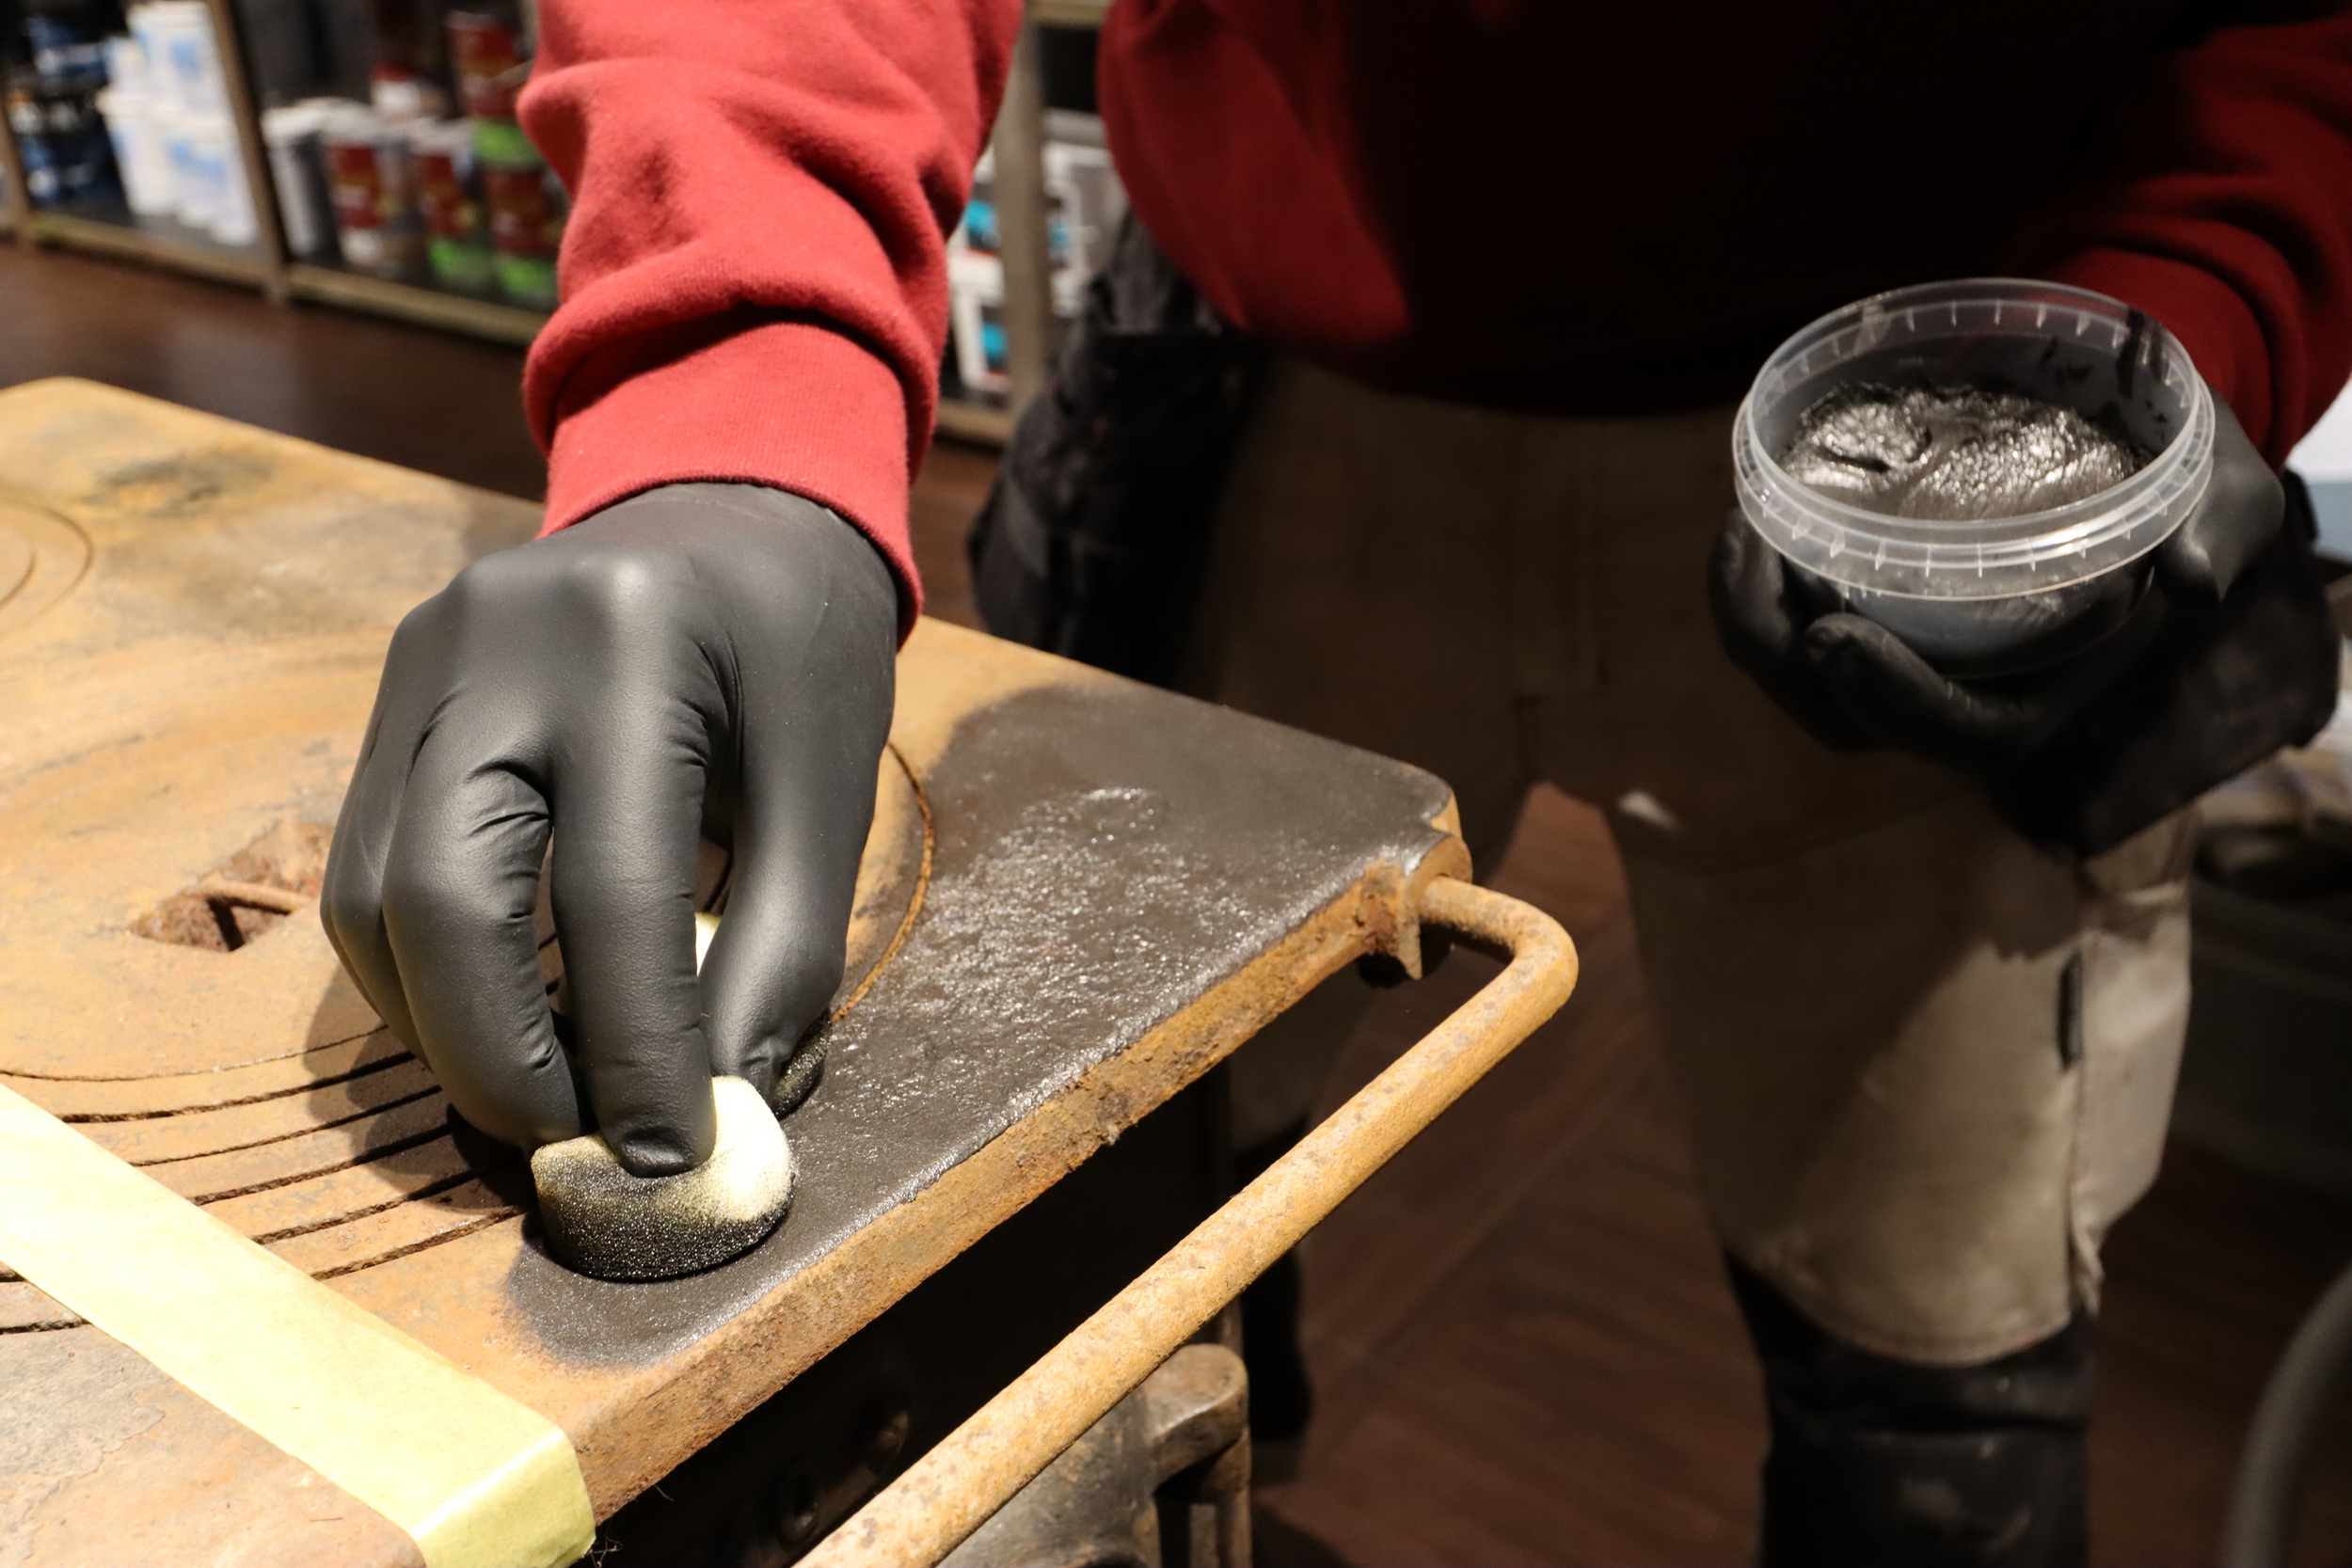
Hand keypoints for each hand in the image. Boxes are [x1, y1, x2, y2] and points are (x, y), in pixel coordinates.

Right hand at [322, 484, 897, 1173]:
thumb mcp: (832, 779)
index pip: (614, 889)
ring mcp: (418, 665)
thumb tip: (722, 1102)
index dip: (639, 1047)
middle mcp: (495, 645)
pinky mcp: (390, 699)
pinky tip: (499, 1018)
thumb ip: (788, 942)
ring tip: (542, 1096)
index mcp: (635, 646)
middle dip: (502, 1054)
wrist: (724, 506)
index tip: (674, 1153)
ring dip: (446, 1027)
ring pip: (372, 896)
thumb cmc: (798, 647)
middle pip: (440, 896)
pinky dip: (423, 971)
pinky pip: (367, 866)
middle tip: (576, 1144)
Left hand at [1713, 399, 2339, 853]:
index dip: (1894, 703)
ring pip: (1801, 681)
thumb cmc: (2182, 480)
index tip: (1833, 636)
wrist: (2136, 452)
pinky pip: (1786, 632)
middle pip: (1851, 720)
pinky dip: (1754, 591)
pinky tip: (1747, 524)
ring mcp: (1907, 660)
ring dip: (1753, 621)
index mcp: (2048, 691)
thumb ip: (2217, 528)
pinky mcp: (1867, 615)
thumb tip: (2192, 579)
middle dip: (1784, 657)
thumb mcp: (2225, 489)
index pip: (1962, 735)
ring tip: (1742, 535)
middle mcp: (1966, 692)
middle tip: (1756, 559)